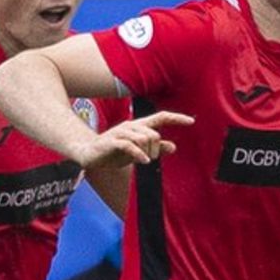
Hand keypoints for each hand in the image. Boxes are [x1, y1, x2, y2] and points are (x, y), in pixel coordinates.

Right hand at [71, 111, 193, 167]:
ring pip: (144, 138)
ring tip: (144, 161)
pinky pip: (130, 145)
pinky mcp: (112, 141)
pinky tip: (143, 161)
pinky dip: (139, 154)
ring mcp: (121, 132)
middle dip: (156, 149)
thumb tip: (173, 146)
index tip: (191, 121)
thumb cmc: (115, 153)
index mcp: (140, 126)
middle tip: (151, 159)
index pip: (161, 117)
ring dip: (148, 153)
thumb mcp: (139, 152)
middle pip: (154, 134)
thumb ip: (156, 149)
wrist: (88, 154)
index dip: (176, 118)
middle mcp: (131, 126)